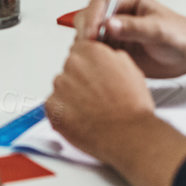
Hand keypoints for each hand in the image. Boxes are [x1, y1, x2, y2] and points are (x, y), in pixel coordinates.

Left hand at [46, 37, 158, 160]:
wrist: (128, 135)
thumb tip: (104, 58)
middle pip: (69, 69)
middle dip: (79, 81)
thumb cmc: (132, 106)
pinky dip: (63, 113)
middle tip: (94, 97)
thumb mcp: (130, 69)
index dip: (88, 66)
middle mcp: (72, 65)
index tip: (93, 76)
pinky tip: (81, 119)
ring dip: (70, 97)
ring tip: (90, 111)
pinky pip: (53, 107)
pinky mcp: (52, 107)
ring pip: (61, 88)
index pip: (79, 50)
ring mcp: (60, 86)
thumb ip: (111, 58)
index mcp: (91, 51)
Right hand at [72, 0, 185, 77]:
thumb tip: (111, 24)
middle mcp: (117, 13)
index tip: (92, 34)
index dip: (93, 18)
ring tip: (94, 57)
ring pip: (88, 35)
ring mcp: (114, 31)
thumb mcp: (159, 30)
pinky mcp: (114, 48)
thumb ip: (135, 27)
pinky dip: (94, 58)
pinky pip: (96, 51)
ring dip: (88, 46)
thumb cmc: (181, 35)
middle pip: (88, 17)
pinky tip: (101, 65)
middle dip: (86, 32)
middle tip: (90, 46)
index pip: (100, 3)